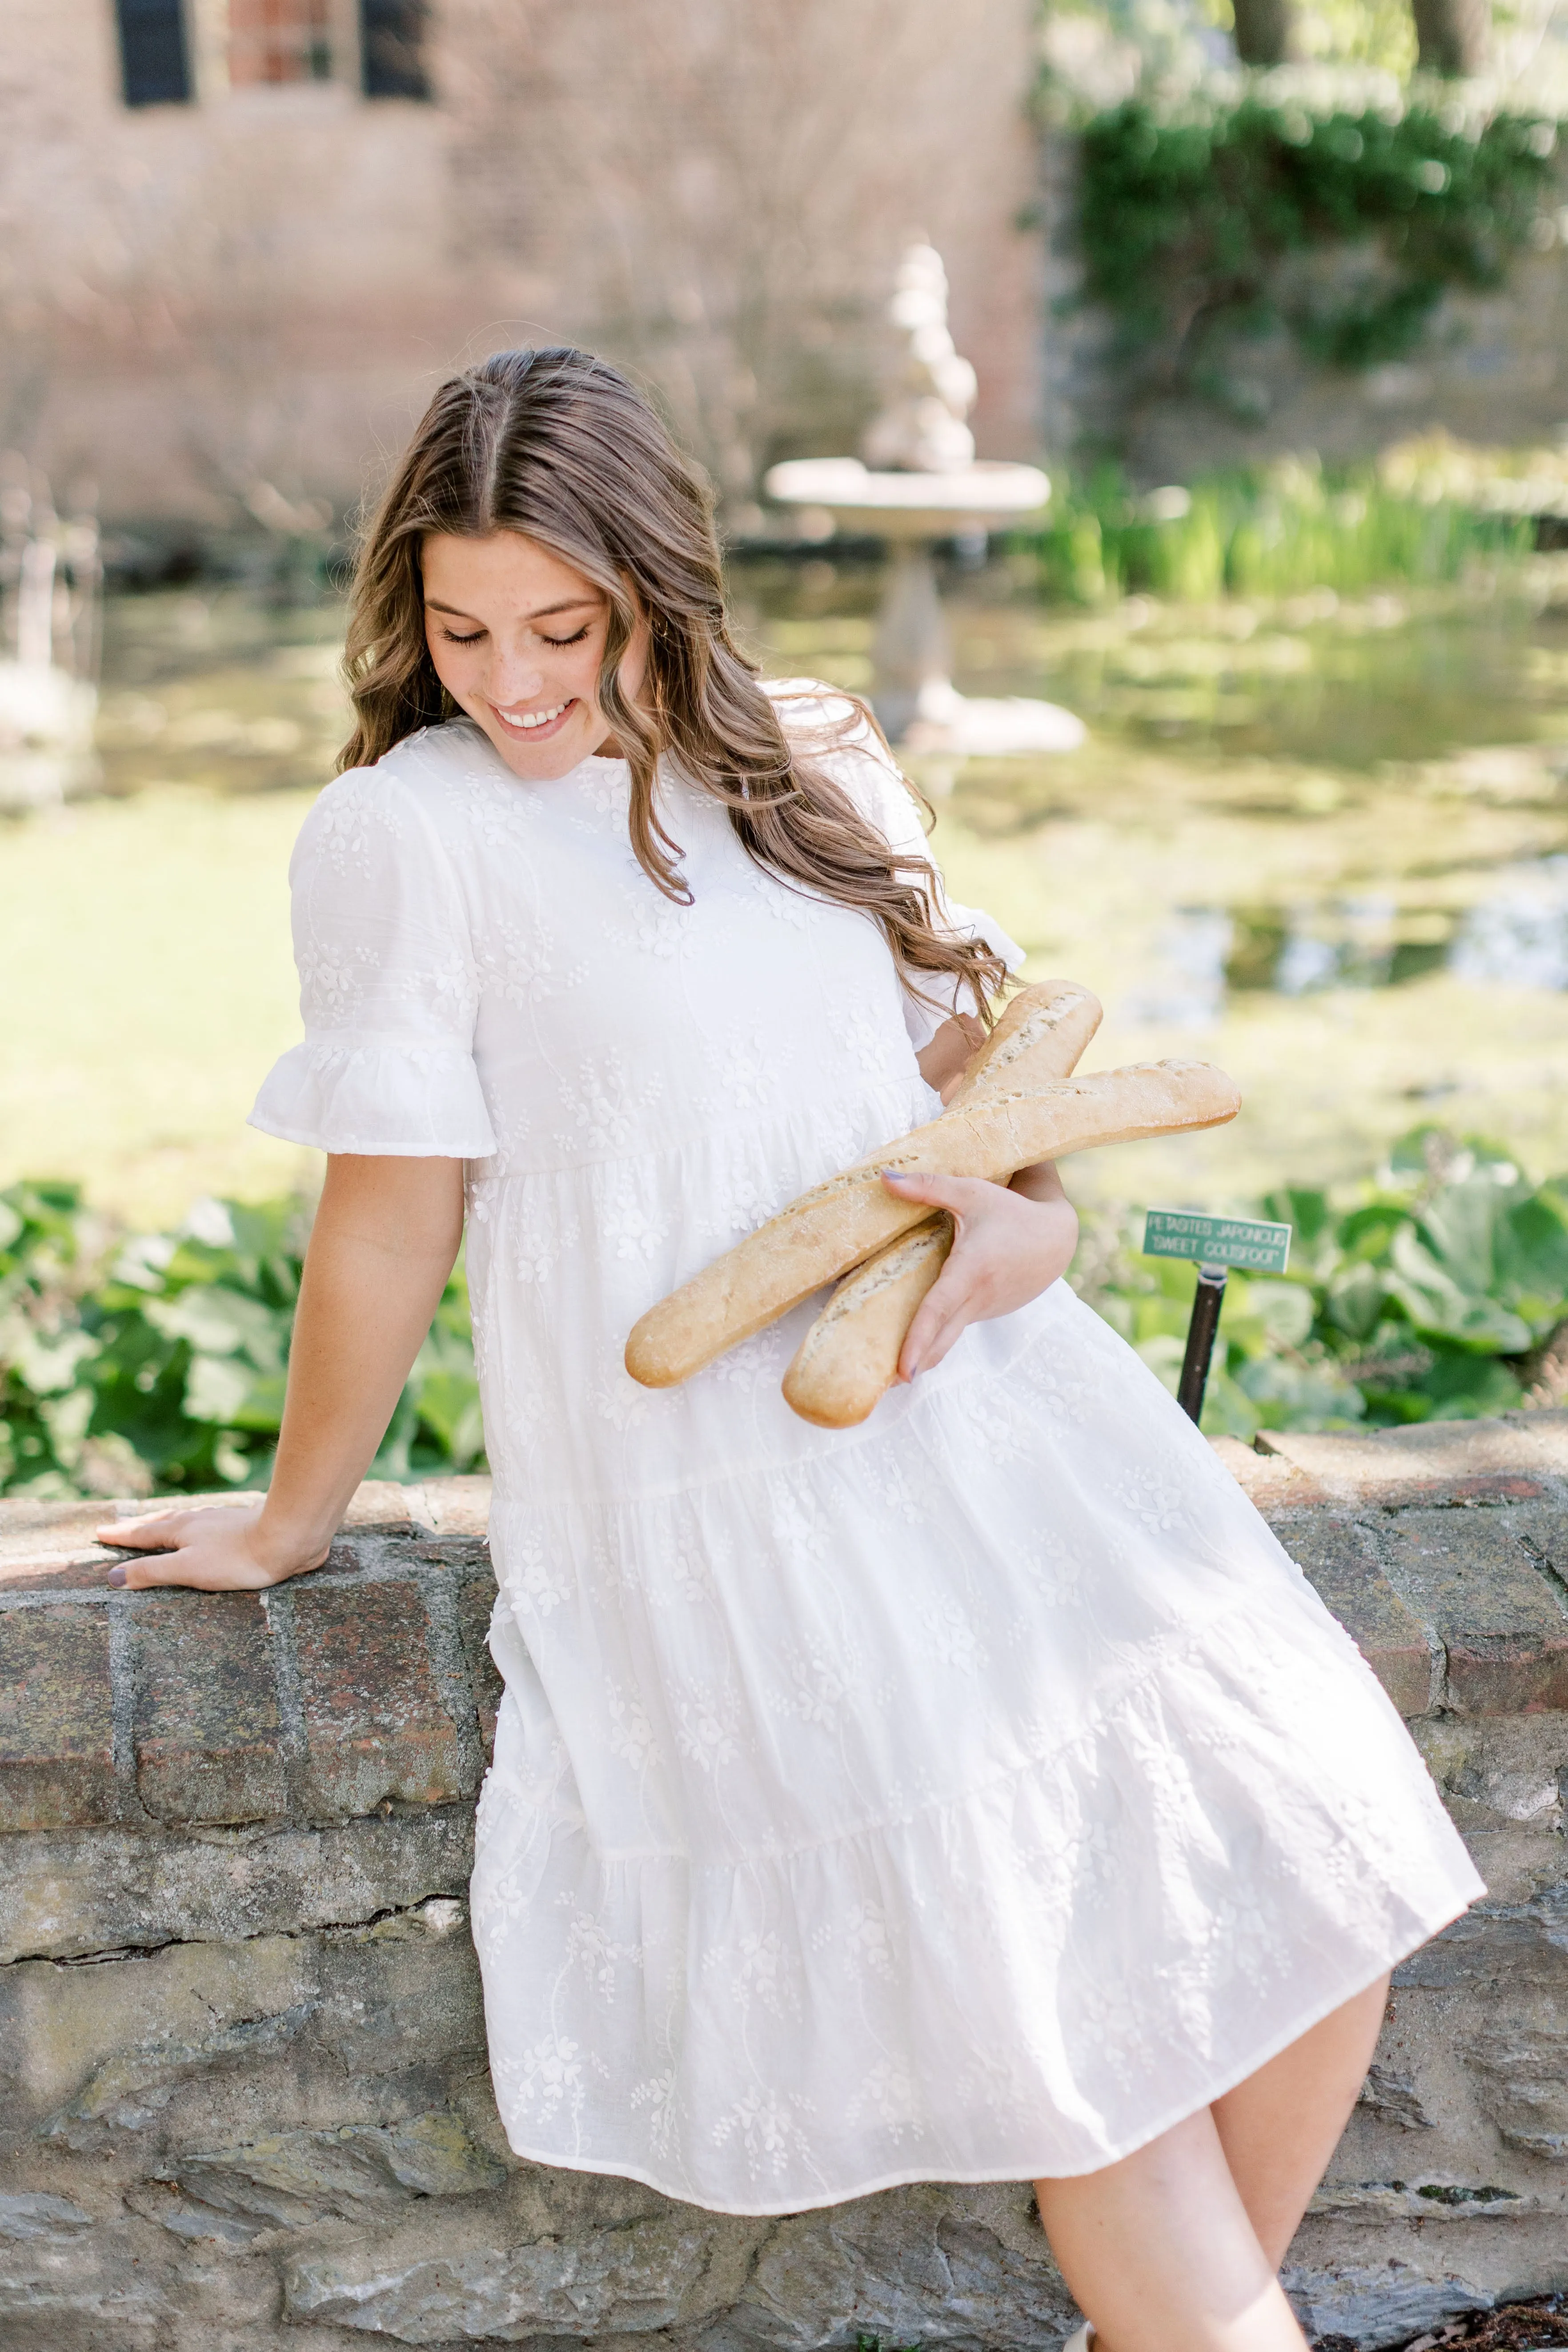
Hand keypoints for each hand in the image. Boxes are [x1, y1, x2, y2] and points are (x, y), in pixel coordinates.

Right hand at [96, 1502, 327, 1591]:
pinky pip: (210, 1525)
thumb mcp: (187, 1569)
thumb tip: (113, 1577)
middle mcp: (200, 1521)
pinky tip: (209, 1530)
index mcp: (182, 1530)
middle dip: (140, 1527)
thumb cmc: (237, 1557)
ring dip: (169, 1524)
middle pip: (163, 1522)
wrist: (289, 1537)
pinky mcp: (246, 1527)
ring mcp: (223, 1522)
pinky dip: (197, 1527)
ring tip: (161, 1525)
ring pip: (188, 1521)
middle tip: (122, 1526)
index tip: (100, 1532)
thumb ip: (151, 1572)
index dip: (121, 1535)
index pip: (143, 1534)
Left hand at [880, 1166, 1077, 1379]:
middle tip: (882, 1387)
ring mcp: (985, 1311)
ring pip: (948, 1337)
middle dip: (913, 1363)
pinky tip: (916, 1346)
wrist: (1057, 1237)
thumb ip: (927, 1186)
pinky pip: (957, 1327)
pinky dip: (937, 1339)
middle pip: (941, 1339)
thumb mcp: (971, 1192)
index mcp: (972, 1271)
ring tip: (888, 1372)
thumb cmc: (1010, 1211)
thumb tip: (882, 1179)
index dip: (918, 1339)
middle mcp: (979, 1298)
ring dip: (923, 1354)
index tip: (902, 1369)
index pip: (938, 1310)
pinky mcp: (987, 1313)